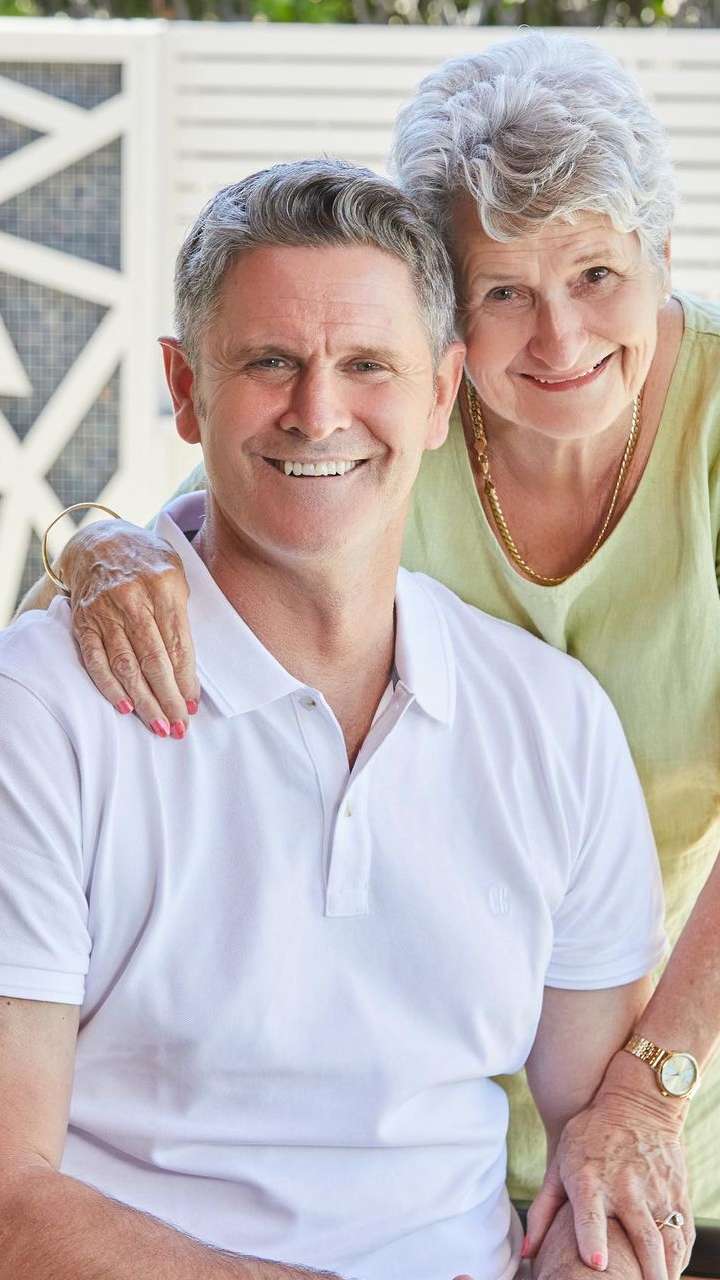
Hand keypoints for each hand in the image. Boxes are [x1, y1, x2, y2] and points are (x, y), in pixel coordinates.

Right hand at [60, 520, 199, 736]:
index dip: (186, 679)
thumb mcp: (176, 572)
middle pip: (153, 659)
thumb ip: (183, 612)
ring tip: (159, 726)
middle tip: (179, 727)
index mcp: (164, 585)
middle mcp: (132, 598)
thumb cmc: (147, 562)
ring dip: (143, 701)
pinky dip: (108, 687)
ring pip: (125, 665)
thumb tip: (190, 668)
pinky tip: (124, 708)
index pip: (177, 643)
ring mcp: (104, 611)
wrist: (100, 542)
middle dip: (167, 698)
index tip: (192, 705)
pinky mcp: (84, 622)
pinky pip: (95, 660)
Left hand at [525, 1096, 692, 1279]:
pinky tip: (670, 1271)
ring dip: (666, 1270)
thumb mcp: (559, 1164)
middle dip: (646, 1270)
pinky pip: (683, 1232)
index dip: (593, 1240)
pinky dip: (680, 1257)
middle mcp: (625, 1188)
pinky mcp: (676, 1192)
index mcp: (590, 1181)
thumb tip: (526, 1253)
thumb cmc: (589, 1136)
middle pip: (642, 1237)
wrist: (636, 1105)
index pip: (592, 1215)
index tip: (598, 1264)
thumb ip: (542, 1210)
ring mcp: (654, 1191)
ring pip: (668, 1239)